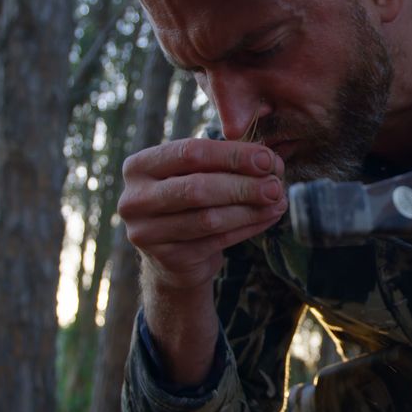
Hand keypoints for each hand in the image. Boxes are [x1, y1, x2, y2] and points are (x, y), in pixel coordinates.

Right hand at [118, 137, 287, 291]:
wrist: (173, 255)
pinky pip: (217, 241)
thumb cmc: (188, 202)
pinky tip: (269, 217)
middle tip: (276, 185)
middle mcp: (134, 199)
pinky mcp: (168, 259)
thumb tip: (270, 161)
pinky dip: (248, 227)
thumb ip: (224, 163)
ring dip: (250, 209)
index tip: (267, 159)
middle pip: (197, 188)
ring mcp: (146, 233)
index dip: (233, 155)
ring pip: (209, 219)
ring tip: (278, 202)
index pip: (190, 153)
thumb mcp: (195, 175)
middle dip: (243, 185)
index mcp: (139, 167)